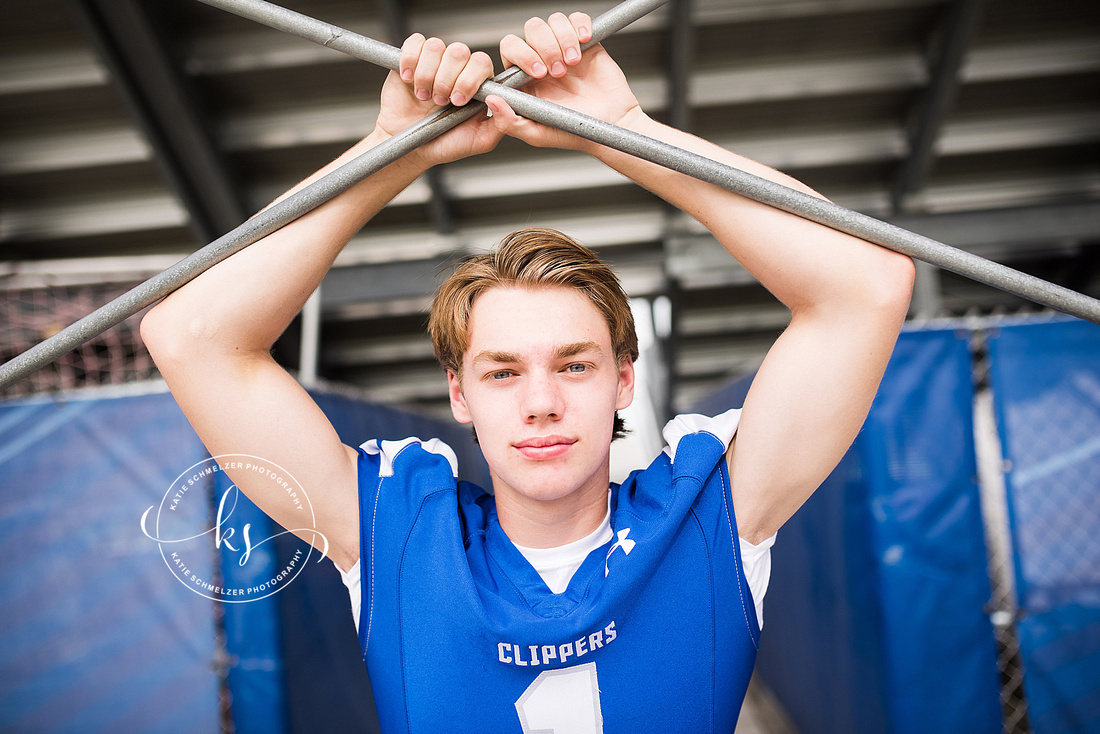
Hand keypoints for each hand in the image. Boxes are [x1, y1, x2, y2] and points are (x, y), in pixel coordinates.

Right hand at [375, 35, 502, 167]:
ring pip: (436, 47)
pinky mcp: (412, 57)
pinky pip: (415, 42)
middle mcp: (458, 69)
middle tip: (439, 102)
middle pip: (459, 51)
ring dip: (427, 75)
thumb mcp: (480, 140)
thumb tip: (503, 100)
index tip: (458, 101)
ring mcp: (436, 61)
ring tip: (424, 96)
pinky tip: (410, 80)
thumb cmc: (445, 143)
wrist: (411, 149)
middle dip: (447, 79)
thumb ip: (501, 123)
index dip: (469, 79)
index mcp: (478, 84)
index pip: (482, 62)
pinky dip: (410, 61)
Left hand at [487, 13, 643, 151]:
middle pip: (531, 29)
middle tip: (558, 71)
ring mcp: (562, 48)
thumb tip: (491, 101)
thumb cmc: (574, 132)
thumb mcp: (537, 134)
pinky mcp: (584, 41)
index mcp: (525, 78)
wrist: (611, 124)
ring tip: (574, 63)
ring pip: (552, 21)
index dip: (522, 55)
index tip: (540, 73)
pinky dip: (580, 26)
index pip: (510, 48)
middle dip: (544, 47)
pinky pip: (576, 18)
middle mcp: (541, 60)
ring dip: (563, 39)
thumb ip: (509, 122)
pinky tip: (584, 43)